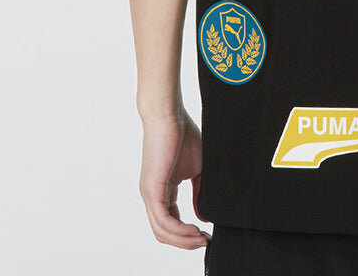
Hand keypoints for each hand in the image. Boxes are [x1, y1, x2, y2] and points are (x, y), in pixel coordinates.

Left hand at [139, 112, 210, 248]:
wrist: (171, 116)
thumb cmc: (184, 135)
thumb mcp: (197, 169)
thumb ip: (198, 192)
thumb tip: (203, 218)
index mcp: (163, 190)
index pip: (171, 222)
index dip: (188, 233)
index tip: (208, 234)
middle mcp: (152, 196)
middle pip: (164, 233)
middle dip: (185, 242)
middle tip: (206, 242)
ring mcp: (150, 194)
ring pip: (162, 231)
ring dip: (183, 240)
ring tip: (202, 239)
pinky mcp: (152, 190)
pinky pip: (163, 221)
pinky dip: (178, 230)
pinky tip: (194, 230)